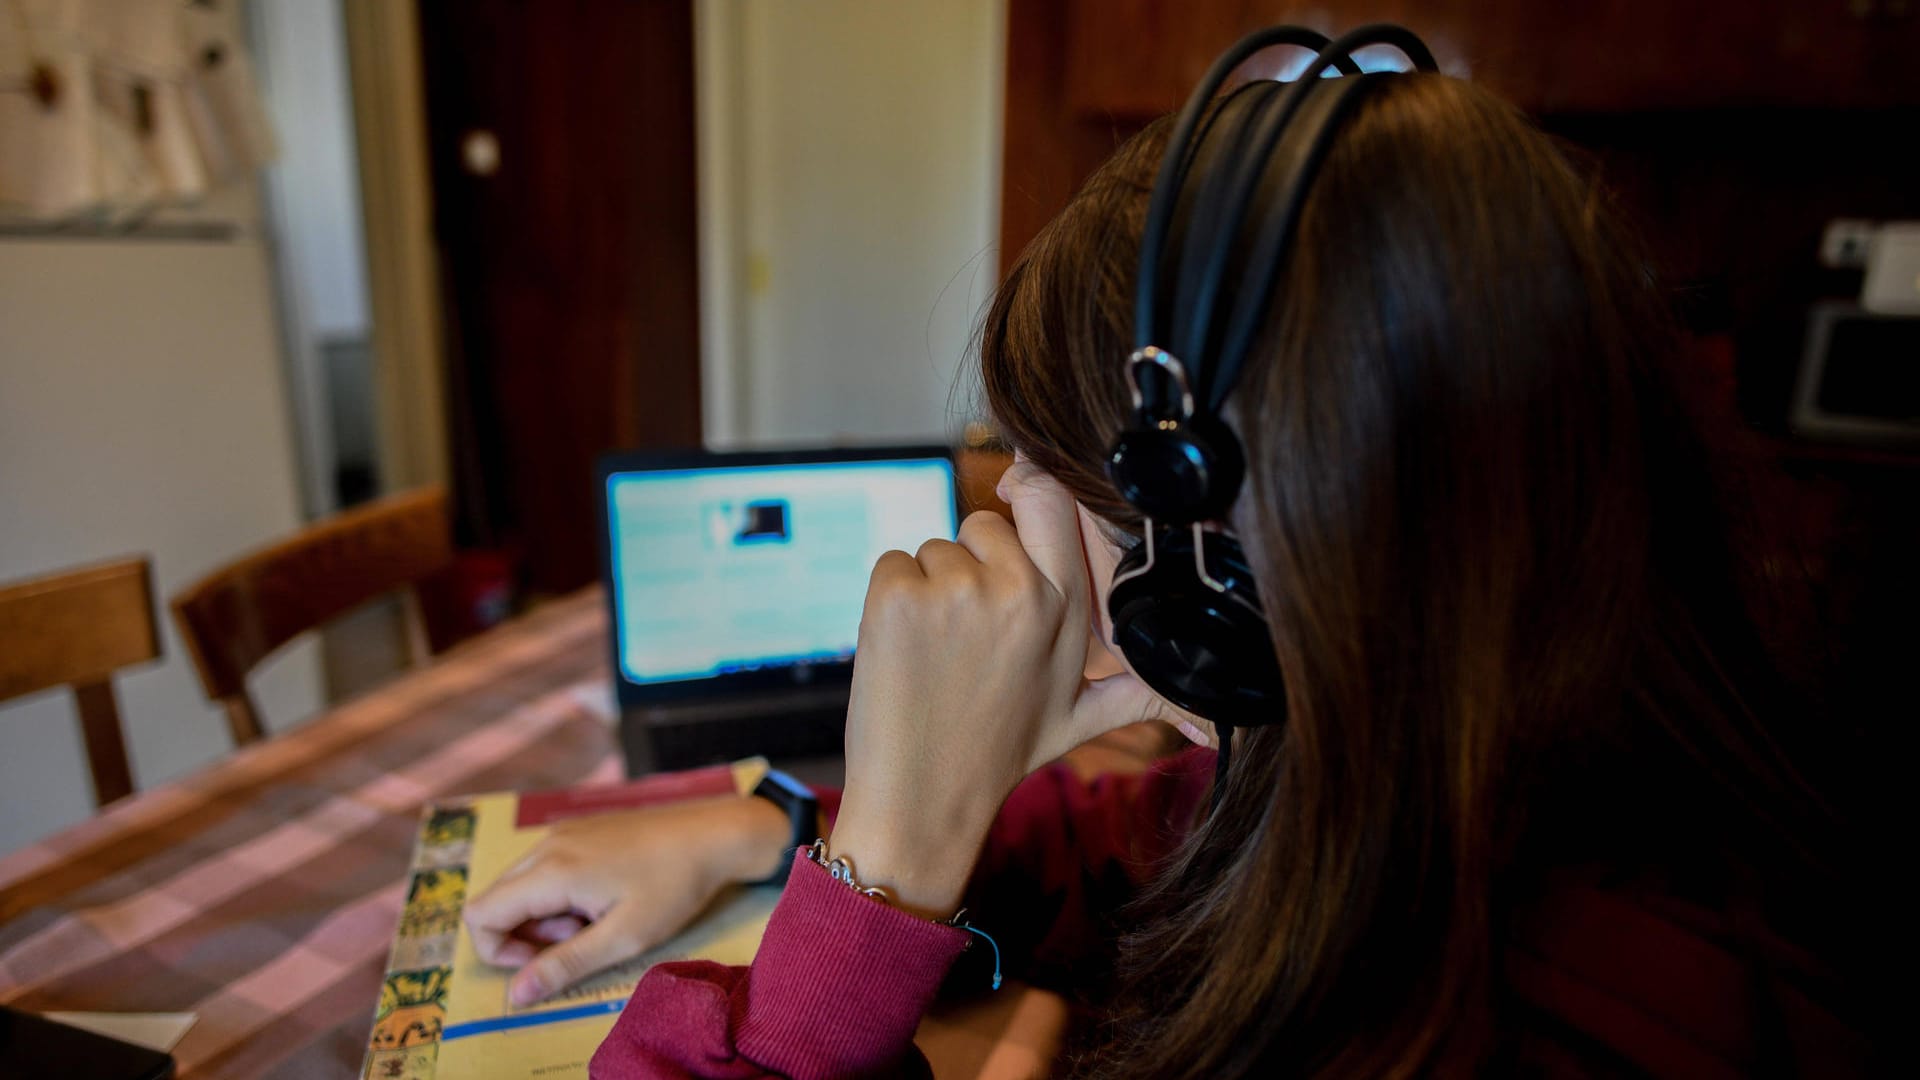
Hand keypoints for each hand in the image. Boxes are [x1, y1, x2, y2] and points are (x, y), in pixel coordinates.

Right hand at [463, 794, 788, 1005]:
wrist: (714, 834)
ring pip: (520, 885)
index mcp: (551, 870)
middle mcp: (547, 844)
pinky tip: (604, 897)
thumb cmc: (674, 886)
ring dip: (545, 916)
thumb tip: (514, 994)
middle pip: (496, 899)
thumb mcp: (623, 938)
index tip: (548, 963)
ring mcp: (563, 833)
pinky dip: (559, 894)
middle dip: (526, 934)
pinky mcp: (579, 830)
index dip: (500, 951)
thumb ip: (565, 965)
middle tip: (581, 939)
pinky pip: (544, 868)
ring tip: (597, 919)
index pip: (481, 915)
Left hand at [830, 457, 1177, 917]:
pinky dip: (891, 599)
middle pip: (986, 523)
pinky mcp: (897, 596)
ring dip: (930, 589)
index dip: (1032, 491)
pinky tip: (906, 650)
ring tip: (939, 653)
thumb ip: (1141, 691)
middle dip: (974, 563)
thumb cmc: (1000, 752)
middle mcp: (1017, 589)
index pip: (1054, 499)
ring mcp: (954, 589)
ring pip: (936, 547)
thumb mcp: (1082, 717)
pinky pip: (894, 563)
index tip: (1016, 501)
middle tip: (971, 631)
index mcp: (1065, 606)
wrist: (924, 797)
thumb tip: (1213, 717)